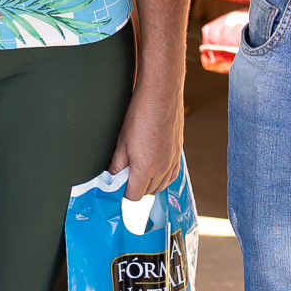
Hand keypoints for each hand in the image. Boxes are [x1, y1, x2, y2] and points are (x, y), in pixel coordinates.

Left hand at [109, 84, 184, 200]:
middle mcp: (163, 169)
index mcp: (146, 168)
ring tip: (138, 165)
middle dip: (135, 185)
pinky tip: (153, 164)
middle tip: (125, 170)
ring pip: (160, 185)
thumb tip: (112, 179)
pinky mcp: (179, 154)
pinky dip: (162, 175)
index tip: (117, 181)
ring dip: (148, 181)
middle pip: (147, 191)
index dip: (123, 191)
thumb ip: (117, 165)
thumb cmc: (140, 114)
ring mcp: (173, 162)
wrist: (161, 95)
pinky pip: (171, 175)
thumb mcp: (122, 142)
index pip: (134, 195)